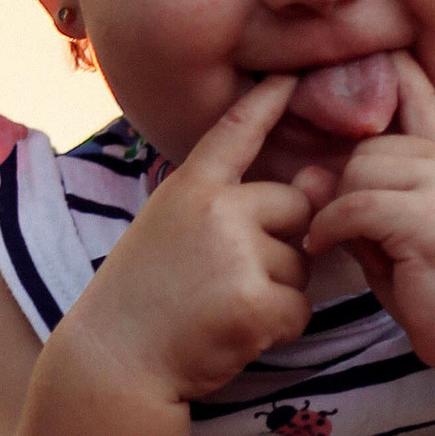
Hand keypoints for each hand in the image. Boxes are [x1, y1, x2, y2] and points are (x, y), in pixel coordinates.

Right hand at [66, 77, 329, 404]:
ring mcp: (237, 253)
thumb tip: (319, 181)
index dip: (267, 101)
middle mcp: (217, 209)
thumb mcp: (172, 231)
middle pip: (293, 205)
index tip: (290, 75)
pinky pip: (300, 308)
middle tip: (228, 278)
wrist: (115, 360)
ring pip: (299, 263)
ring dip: (277, 290)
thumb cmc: (145, 298)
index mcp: (190, 187)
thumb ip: (237, 207)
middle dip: (281, 242)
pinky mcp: (256, 302)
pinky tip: (235, 334)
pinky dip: (278, 327)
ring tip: (222, 308)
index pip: (236, 131)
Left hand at [299, 55, 434, 391]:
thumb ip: (362, 201)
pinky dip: (330, 226)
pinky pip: (357, 204)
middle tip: (340, 227)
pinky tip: (323, 247)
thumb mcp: (399, 237)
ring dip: (337, 206)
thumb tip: (308, 175)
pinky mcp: (432, 220)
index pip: (419, 92)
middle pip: (370, 143)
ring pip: (360, 168)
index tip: (340, 72)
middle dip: (345, 183)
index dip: (385, 74)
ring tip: (338, 241)